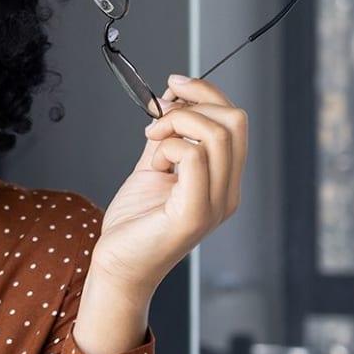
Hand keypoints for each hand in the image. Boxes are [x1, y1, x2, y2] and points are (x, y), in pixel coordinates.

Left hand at [92, 74, 246, 292]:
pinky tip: (155, 164)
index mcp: (224, 181)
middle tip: (158, 114)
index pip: (235, 122)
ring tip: (152, 141)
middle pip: (235, 121)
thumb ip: (168, 137)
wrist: (117, 267)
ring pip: (217, 134)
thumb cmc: (134, 224)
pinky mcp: (193, 215)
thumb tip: (173, 98)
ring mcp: (215, 205)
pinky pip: (193, 157)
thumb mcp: (153, 168)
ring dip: (177, 123)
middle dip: (194, 102)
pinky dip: (169, 147)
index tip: (173, 86)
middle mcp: (228, 193)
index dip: (205, 93)